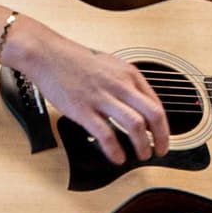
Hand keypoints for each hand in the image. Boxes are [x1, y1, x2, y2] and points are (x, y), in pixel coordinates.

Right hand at [0, 18, 170, 163]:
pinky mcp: (83, 110)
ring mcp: (102, 98)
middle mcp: (119, 85)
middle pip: (153, 115)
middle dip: (162, 138)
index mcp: (129, 74)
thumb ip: (126, 84)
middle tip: (159, 151)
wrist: (47, 55)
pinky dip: (115, 150)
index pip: (156, 103)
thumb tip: (139, 105)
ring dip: (143, 145)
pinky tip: (117, 157)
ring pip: (135, 125)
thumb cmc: (75, 60)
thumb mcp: (110, 65)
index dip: (164, 125)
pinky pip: (106, 134)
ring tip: (141, 155)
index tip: (162, 137)